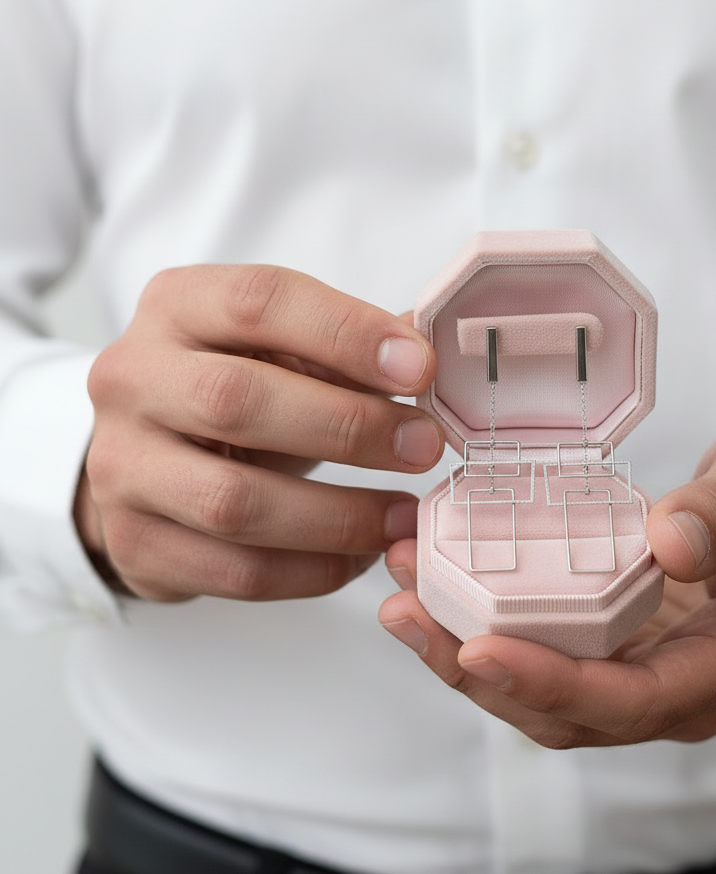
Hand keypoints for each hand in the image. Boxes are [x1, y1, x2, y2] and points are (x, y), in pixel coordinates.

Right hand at [75, 264, 443, 600]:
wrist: (151, 459)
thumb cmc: (236, 392)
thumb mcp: (282, 349)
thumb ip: (349, 344)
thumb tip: (436, 348)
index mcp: (177, 307)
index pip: (259, 302)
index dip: (347, 333)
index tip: (420, 369)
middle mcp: (133, 379)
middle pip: (237, 401)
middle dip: (349, 428)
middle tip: (425, 447)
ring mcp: (122, 468)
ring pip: (235, 502)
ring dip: (339, 516)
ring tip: (405, 518)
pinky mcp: (136, 544)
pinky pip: (236, 571)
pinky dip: (313, 571)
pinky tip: (361, 556)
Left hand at [378, 415, 715, 746]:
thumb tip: (667, 545)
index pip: (636, 701)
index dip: (553, 685)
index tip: (475, 648)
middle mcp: (696, 689)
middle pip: (574, 716)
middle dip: (480, 675)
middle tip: (404, 612)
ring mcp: (662, 677)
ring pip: (553, 701)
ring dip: (470, 660)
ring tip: (402, 598)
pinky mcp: (634, 653)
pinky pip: (557, 663)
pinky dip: (496, 635)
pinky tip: (445, 590)